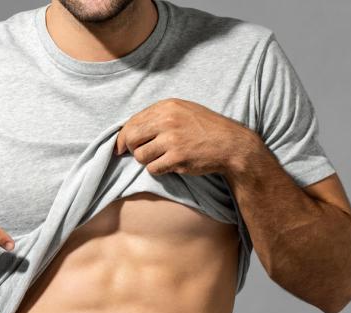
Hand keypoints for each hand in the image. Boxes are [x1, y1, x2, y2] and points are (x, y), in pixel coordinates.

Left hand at [114, 98, 259, 175]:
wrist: (230, 144)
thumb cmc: (205, 128)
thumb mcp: (182, 111)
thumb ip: (158, 117)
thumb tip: (128, 131)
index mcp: (167, 106)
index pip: (132, 122)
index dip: (122, 137)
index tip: (120, 147)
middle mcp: (167, 121)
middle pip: (131, 139)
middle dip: (131, 149)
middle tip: (140, 153)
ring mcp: (172, 140)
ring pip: (140, 156)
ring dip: (147, 160)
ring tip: (162, 157)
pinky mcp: (177, 158)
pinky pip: (153, 168)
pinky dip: (159, 169)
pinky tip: (171, 164)